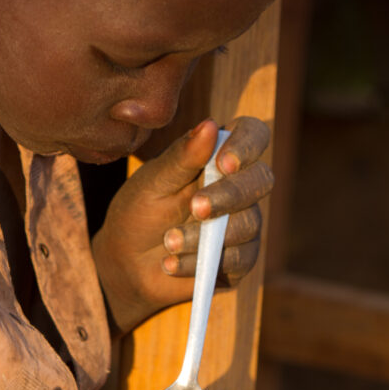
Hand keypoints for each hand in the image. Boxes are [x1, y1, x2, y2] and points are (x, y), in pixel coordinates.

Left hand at [92, 117, 272, 333]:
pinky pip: (238, 260)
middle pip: (261, 179)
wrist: (127, 262)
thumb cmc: (140, 211)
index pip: (252, 135)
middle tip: (195, 208)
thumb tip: (211, 124)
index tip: (224, 163)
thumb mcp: (152, 183)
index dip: (247, 145)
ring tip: (168, 242)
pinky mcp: (239, 259)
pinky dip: (200, 262)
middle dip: (229, 195)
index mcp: (217, 156)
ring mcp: (242, 222)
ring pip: (249, 223)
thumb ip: (181, 157)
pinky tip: (171, 264)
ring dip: (205, 235)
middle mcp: (237, 186)